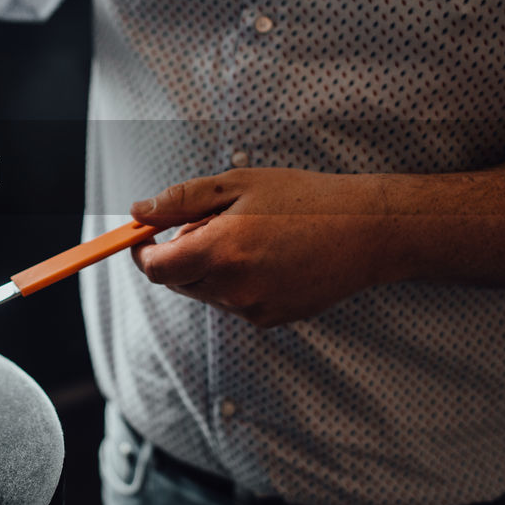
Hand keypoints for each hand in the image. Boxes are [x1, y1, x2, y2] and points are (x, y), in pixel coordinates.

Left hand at [129, 169, 393, 326]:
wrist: (367, 231)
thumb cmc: (303, 199)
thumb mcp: (238, 185)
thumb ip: (182, 200)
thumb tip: (137, 211)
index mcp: (222, 251)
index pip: (156, 268)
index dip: (142, 252)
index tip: (144, 236)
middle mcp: (235, 289)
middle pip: (178, 281)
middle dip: (181, 254)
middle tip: (214, 221)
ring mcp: (254, 309)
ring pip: (207, 292)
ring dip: (211, 267)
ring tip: (252, 236)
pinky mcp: (272, 320)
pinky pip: (236, 302)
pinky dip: (238, 281)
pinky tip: (272, 257)